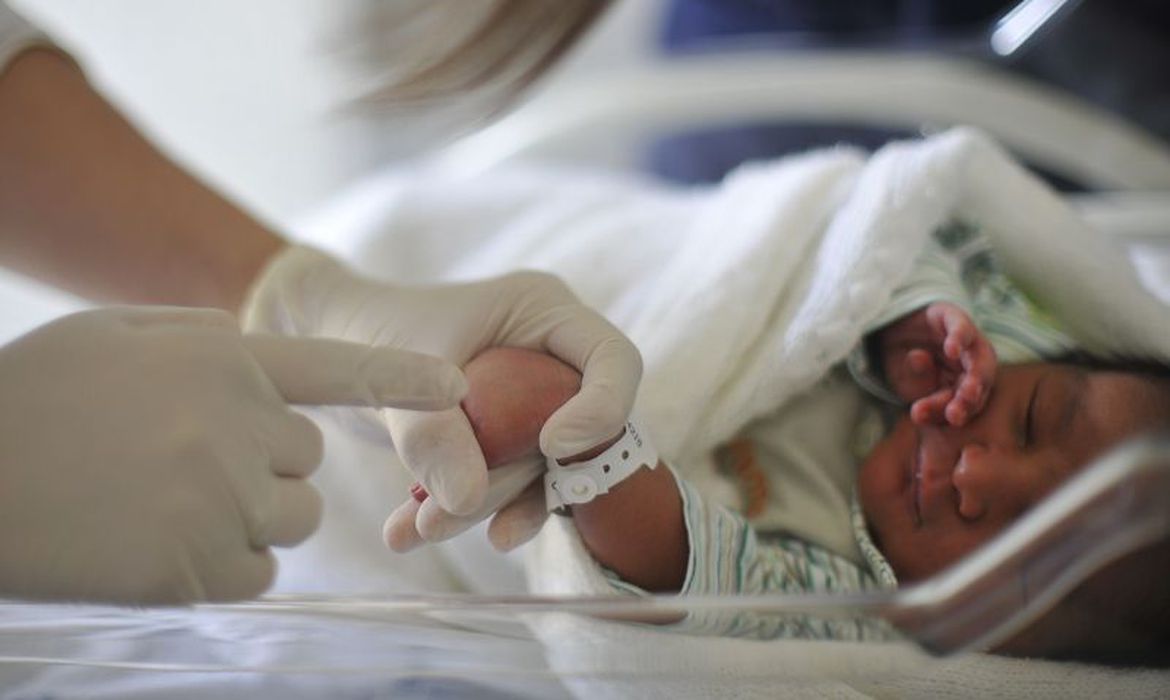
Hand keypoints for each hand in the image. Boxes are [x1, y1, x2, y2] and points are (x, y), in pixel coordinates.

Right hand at [0, 307, 464, 603]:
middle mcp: (238, 426)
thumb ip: (195, 332)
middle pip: (307, 461)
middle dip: (264, 463)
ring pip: (292, 518)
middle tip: (183, 461)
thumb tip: (248, 336)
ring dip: (250, 514)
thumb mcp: (112, 335)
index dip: (402, 379)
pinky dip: (224, 563)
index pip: (338, 371)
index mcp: (222, 361)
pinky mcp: (199, 568)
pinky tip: (157, 541)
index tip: (456, 388)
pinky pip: (257, 571)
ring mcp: (222, 500)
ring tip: (164, 500)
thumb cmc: (31, 400)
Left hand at [242, 246, 641, 543]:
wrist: (327, 339)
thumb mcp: (396, 372)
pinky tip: (408, 532)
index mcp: (545, 313)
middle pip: (572, 435)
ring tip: (414, 530)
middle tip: (441, 516)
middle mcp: (550, 359)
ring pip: (536, 473)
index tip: (551, 446)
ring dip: (479, 508)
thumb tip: (467, 503)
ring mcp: (530, 404)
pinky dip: (458, 512)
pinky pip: (502, 488)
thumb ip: (432, 433)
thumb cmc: (369, 327)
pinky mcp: (503, 443)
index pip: (614, 363)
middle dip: (512, 485)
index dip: (600, 410)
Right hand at [878, 302, 996, 425]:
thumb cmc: (906, 363)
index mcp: (966, 383)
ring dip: (976, 375)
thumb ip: (919, 398)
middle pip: (981, 383)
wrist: (892, 329)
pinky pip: (961, 327)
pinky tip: (951, 349)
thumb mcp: (909, 385)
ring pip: (981, 358)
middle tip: (957, 413)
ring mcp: (967, 339)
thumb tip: (917, 411)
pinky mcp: (953, 316)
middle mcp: (974, 362)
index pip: (967, 402)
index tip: (949, 420)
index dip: (958, 411)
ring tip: (968, 391)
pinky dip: (959, 338)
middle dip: (970, 399)